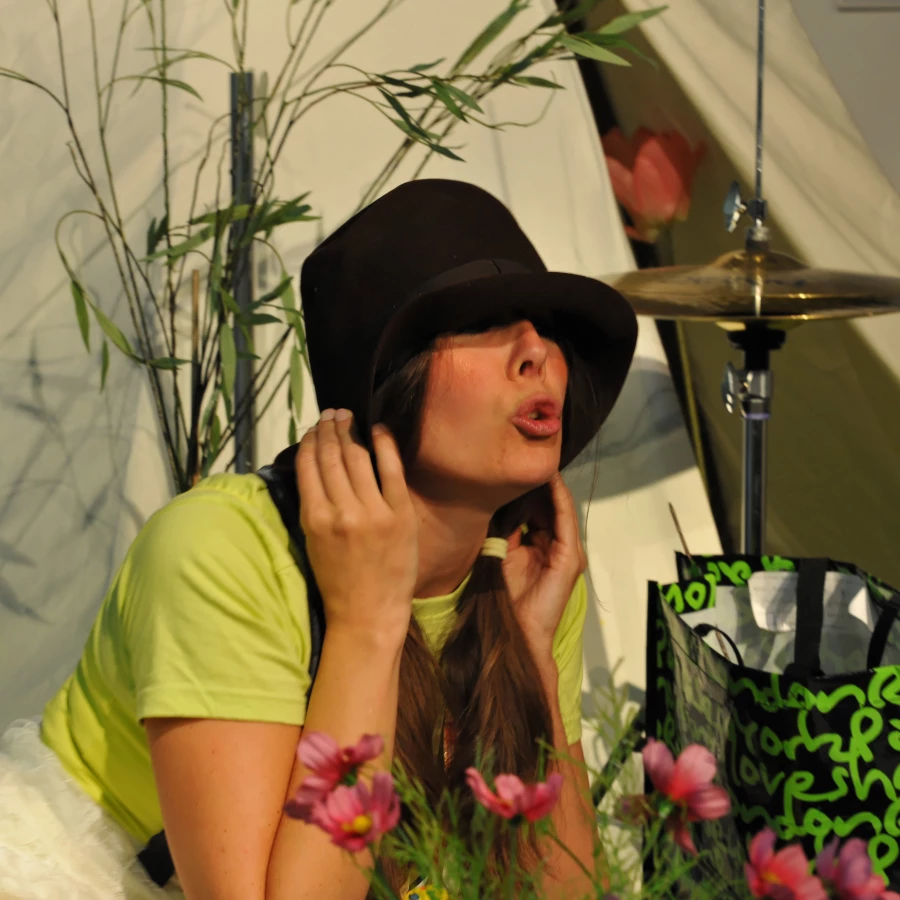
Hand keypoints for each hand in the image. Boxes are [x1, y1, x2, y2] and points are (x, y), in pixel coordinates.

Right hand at [296, 409, 416, 644]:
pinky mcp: (400, 514)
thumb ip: (314, 505)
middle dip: (329, 430)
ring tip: (347, 417)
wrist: (370, 612)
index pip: (308, 466)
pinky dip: (384, 445)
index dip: (310, 441)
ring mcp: (373, 511)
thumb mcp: (313, 542)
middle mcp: (342, 511)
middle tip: (330, 414)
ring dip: (350, 432)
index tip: (313, 428)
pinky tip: (378, 430)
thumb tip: (315, 465)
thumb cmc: (337, 581)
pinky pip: (392, 470)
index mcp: (314, 519)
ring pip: (357, 458)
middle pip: (332, 457)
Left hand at [502, 474, 586, 660]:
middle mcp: (558, 547)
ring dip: (549, 486)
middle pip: (550, 507)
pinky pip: (564, 521)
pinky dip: (558, 500)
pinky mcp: (570, 557)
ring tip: (538, 463)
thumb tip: (500, 505)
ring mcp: (567, 552)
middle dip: (538, 484)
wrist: (517, 628)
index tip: (517, 467)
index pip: (539, 510)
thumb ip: (506, 531)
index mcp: (541, 547)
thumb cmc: (506, 595)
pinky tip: (551, 481)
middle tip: (526, 459)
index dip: (530, 489)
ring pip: (559, 509)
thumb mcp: (502, 553)